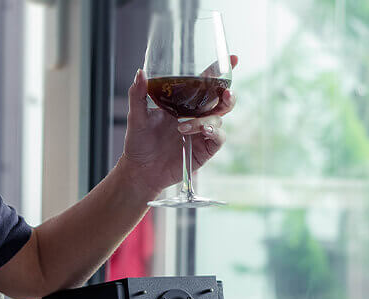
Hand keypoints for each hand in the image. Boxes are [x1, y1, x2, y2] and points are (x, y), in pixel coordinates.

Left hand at [118, 55, 238, 195]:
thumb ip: (138, 94)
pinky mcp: (205, 149)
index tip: (233, 59)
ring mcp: (202, 132)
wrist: (141, 170)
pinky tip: (202, 130)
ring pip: (219, 118)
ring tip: (183, 127)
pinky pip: (219, 137)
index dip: (220, 71)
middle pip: (222, 99)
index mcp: (184, 102)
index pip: (206, 83)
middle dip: (228, 93)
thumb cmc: (139, 143)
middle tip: (226, 92)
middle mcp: (197, 115)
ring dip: (205, 119)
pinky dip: (214, 132)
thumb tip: (141, 73)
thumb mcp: (136, 116)